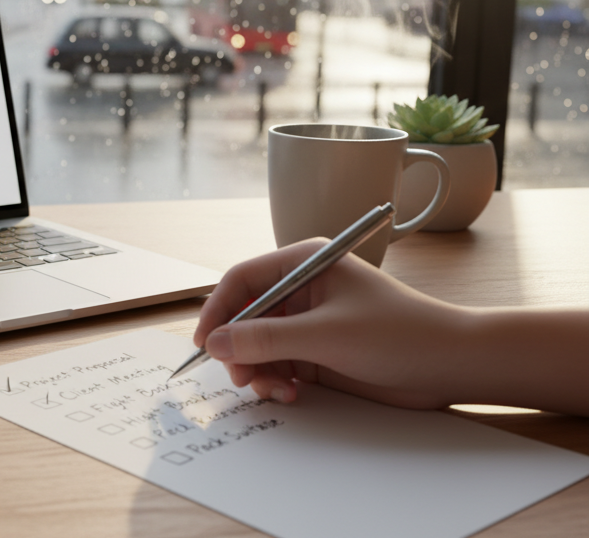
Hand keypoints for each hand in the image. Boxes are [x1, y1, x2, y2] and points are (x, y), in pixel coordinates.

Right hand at [193, 239, 468, 408]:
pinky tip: (290, 393)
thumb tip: (216, 343)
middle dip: (239, 348)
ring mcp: (308, 322)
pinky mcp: (317, 351)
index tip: (205, 343)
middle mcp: (301, 289)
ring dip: (257, 370)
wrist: (450, 365)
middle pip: (245, 316)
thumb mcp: (326, 335)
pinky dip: (275, 381)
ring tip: (274, 390)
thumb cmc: (399, 334)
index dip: (218, 310)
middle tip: (242, 377)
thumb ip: (266, 339)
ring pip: (258, 345)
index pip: (242, 280)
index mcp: (304, 263)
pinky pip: (277, 364)